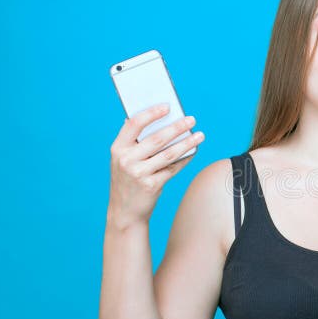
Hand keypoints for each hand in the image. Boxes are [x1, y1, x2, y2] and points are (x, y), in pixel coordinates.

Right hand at [107, 104, 204, 227]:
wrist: (124, 212)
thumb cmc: (127, 180)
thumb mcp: (123, 160)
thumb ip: (136, 143)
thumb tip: (161, 120)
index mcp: (117, 148)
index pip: (134, 124)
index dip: (151, 113)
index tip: (167, 106)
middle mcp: (126, 160)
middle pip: (157, 138)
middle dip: (177, 127)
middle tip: (191, 119)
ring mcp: (138, 173)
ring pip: (169, 153)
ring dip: (187, 143)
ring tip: (199, 135)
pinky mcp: (151, 185)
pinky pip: (173, 168)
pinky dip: (185, 159)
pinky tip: (194, 152)